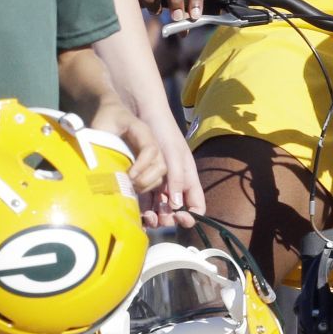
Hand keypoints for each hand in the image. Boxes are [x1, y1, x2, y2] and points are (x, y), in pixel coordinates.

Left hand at [88, 103, 164, 195]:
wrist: (114, 113)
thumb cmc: (107, 119)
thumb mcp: (101, 126)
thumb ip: (98, 142)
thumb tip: (94, 165)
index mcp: (142, 131)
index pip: (150, 149)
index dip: (142, 165)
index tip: (129, 175)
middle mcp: (152, 143)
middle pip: (160, 165)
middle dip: (146, 179)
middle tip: (128, 183)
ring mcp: (154, 154)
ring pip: (160, 174)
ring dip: (146, 184)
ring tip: (130, 187)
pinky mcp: (151, 162)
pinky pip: (156, 178)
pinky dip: (146, 186)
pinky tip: (132, 187)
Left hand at [141, 112, 204, 228]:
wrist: (142, 114)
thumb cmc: (164, 132)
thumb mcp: (174, 154)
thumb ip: (177, 178)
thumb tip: (177, 206)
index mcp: (189, 179)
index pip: (196, 205)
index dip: (191, 216)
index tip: (179, 217)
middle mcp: (176, 184)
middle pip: (177, 211)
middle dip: (169, 219)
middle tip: (158, 219)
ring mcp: (160, 184)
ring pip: (160, 209)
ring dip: (155, 216)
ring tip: (146, 217)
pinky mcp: (144, 181)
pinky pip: (146, 201)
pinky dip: (143, 209)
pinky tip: (136, 211)